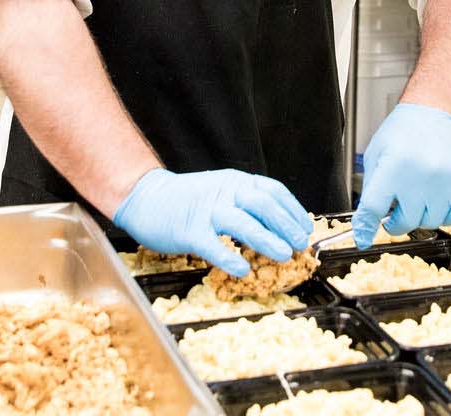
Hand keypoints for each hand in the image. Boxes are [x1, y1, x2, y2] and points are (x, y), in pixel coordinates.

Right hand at [112, 169, 312, 276]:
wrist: (145, 197)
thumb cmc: (187, 200)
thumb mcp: (221, 192)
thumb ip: (246, 206)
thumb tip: (279, 227)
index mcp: (235, 182)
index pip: (272, 191)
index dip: (293, 209)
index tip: (306, 228)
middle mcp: (224, 192)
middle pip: (262, 203)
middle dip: (285, 224)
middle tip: (299, 244)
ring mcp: (206, 211)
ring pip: (241, 222)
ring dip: (266, 238)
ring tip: (283, 254)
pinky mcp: (188, 230)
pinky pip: (212, 245)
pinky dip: (229, 257)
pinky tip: (243, 269)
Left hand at [350, 104, 450, 248]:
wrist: (435, 114)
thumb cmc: (404, 132)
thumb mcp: (376, 155)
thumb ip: (372, 188)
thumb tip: (367, 221)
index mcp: (393, 166)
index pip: (374, 208)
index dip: (365, 228)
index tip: (363, 238)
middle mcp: (420, 176)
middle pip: (404, 222)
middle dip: (396, 222)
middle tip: (395, 212)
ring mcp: (446, 182)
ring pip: (430, 223)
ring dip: (421, 216)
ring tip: (418, 197)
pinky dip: (445, 215)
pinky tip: (438, 199)